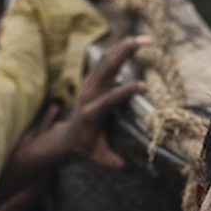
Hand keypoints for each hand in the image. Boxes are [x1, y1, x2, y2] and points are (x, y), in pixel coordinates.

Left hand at [8, 36, 148, 176]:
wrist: (65, 140)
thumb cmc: (86, 149)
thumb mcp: (101, 159)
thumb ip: (117, 164)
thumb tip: (137, 171)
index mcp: (92, 114)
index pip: (109, 99)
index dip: (126, 91)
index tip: (144, 85)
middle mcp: (88, 96)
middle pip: (106, 69)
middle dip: (125, 53)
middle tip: (145, 42)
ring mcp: (87, 87)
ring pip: (104, 60)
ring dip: (121, 47)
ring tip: (140, 39)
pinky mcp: (88, 82)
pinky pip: (101, 62)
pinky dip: (115, 51)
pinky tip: (128, 44)